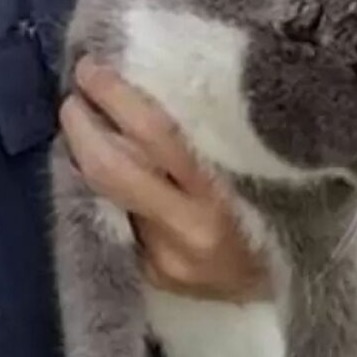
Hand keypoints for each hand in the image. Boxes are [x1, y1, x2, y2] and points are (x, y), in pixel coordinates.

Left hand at [59, 58, 270, 303]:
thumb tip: (148, 81)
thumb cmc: (277, 212)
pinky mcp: (144, 276)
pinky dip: (96, 183)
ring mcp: (159, 260)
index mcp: (217, 196)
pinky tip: (92, 161)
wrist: (282, 289)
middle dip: (80, 125)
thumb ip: (203, 135)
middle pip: (109, 169)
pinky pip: (108, 216)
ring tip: (80, 117)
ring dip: (79, 151)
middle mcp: (183, 231)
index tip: (92, 67)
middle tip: (74, 92)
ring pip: (98, 193)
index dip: (114, 96)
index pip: (153, 135)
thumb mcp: (253, 170)